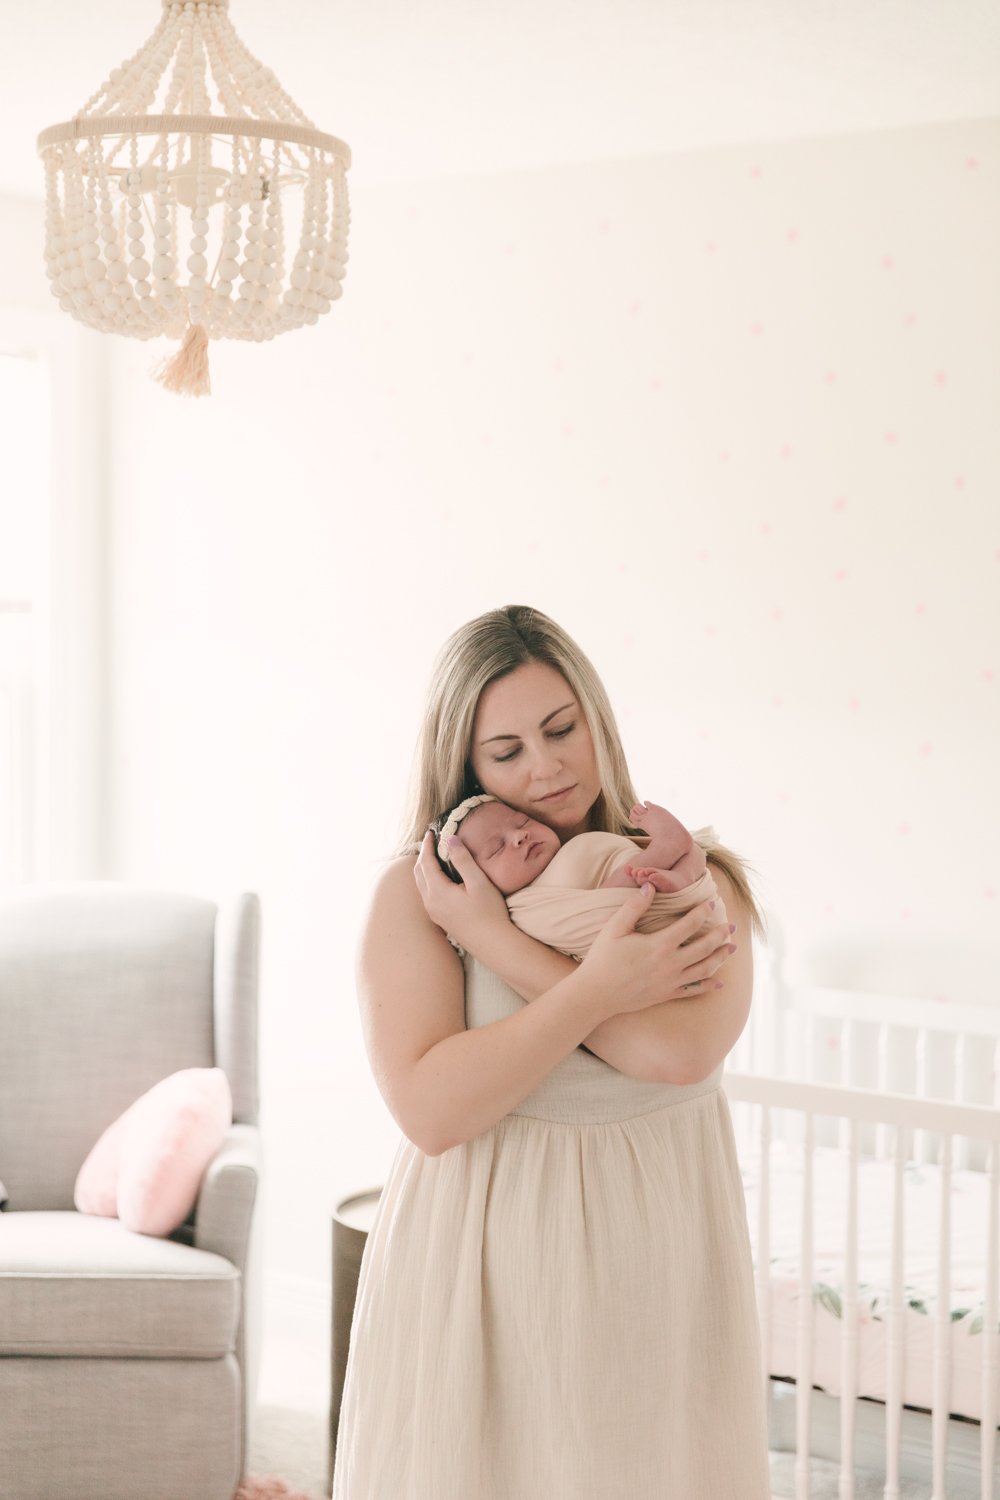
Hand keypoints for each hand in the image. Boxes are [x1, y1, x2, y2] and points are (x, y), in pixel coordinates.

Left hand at [413, 829, 511, 950]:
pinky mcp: (439, 919)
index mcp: (437, 891)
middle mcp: (430, 902)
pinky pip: (427, 894)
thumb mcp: (479, 882)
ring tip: (435, 855)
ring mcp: (433, 912)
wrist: (492, 944)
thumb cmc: (489, 913)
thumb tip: (450, 840)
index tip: (431, 832)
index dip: (428, 845)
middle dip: (423, 854)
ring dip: (424, 868)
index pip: (425, 862)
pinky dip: (428, 879)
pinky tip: (440, 877)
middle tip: (432, 841)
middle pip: (419, 872)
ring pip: (421, 884)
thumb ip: (463, 860)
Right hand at [580, 887, 735, 1015]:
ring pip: (705, 969)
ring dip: (721, 958)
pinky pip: (693, 991)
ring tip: (732, 949)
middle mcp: (670, 964)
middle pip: (704, 947)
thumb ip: (634, 906)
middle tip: (732, 926)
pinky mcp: (666, 995)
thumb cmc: (602, 959)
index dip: (703, 912)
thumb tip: (650, 886)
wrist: (596, 994)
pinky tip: (720, 984)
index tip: (712, 904)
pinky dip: (709, 987)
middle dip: (720, 935)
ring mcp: (670, 982)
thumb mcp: (615, 928)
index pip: (690, 924)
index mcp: (659, 944)